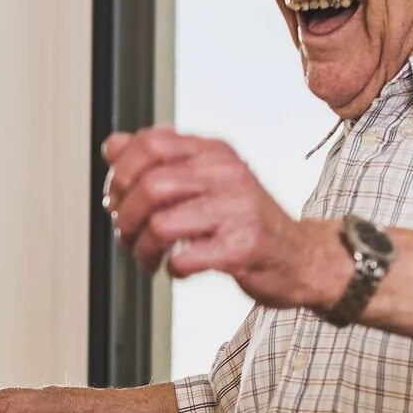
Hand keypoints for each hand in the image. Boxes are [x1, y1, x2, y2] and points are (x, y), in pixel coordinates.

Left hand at [101, 128, 348, 310]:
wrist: (300, 257)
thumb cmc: (245, 222)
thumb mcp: (205, 181)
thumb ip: (159, 163)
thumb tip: (113, 146)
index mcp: (213, 151)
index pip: (150, 143)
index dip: (121, 173)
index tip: (118, 198)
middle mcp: (226, 173)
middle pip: (148, 186)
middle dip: (125, 217)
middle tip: (128, 235)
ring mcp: (237, 209)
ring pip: (160, 224)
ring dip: (142, 248)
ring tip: (149, 257)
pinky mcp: (243, 246)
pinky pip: (184, 258)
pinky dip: (171, 269)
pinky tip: (180, 267)